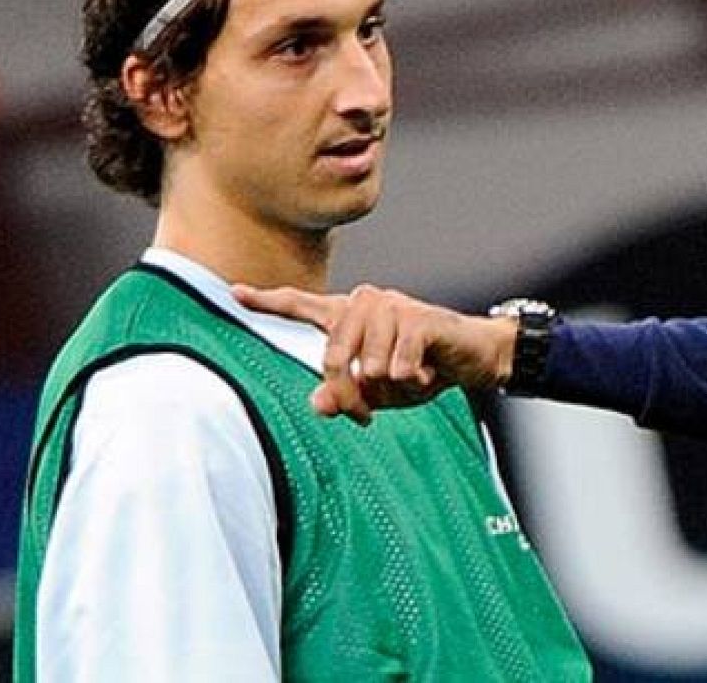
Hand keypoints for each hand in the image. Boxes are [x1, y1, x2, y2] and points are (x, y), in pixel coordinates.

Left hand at [232, 283, 517, 425]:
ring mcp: (391, 305)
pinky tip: (429, 373)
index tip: (233, 292)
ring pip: (368, 366)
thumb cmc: (421, 371)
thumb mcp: (378, 393)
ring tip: (412, 380)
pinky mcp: (418, 318)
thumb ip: (345, 396)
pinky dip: (413, 381)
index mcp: (348, 316)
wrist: (473, 359)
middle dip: (352, 396)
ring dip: (391, 388)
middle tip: (368, 414)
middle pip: (332, 359)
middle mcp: (364, 302)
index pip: (301, 306)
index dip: (266, 301)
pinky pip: (398, 366)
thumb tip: (319, 405)